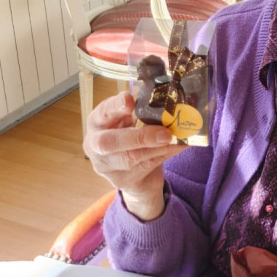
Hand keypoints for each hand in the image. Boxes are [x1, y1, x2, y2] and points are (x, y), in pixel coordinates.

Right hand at [83, 91, 180, 219]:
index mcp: (97, 122)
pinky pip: (147, 166)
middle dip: (138, 137)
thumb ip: (140, 110)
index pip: (102, 113)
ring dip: (158, 147)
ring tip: (176, 139)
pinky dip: (166, 154)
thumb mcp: (130, 121)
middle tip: (165, 133)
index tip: (129, 100)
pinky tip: (181, 146)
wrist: (134, 174)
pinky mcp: (123, 180)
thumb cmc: (130, 138)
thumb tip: (164, 96)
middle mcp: (95, 145)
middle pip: (110, 142)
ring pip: (131, 158)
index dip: (115, 107)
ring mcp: (107, 166)